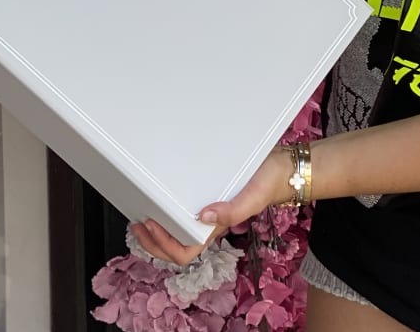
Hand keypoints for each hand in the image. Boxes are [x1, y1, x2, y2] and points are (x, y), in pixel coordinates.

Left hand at [131, 146, 294, 265]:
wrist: (283, 167)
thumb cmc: (269, 183)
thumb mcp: (252, 198)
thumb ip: (232, 211)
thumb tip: (203, 216)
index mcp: (216, 228)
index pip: (185, 252)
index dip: (163, 245)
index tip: (149, 225)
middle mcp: (209, 221)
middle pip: (176, 246)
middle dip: (152, 243)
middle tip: (136, 225)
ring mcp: (207, 208)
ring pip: (176, 231)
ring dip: (156, 231)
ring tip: (141, 217)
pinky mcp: (207, 191)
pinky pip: (183, 208)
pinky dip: (166, 209)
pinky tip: (157, 199)